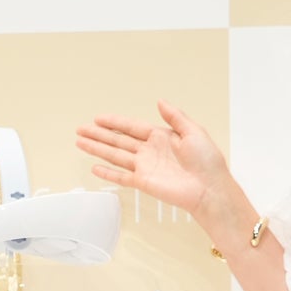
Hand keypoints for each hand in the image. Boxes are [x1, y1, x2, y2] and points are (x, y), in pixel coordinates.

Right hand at [75, 99, 229, 218]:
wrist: (209, 189)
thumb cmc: (208, 162)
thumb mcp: (194, 131)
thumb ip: (175, 116)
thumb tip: (161, 102)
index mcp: (160, 137)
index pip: (131, 127)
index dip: (114, 122)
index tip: (99, 118)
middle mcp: (149, 151)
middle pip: (117, 140)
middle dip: (98, 134)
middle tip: (81, 129)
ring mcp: (144, 167)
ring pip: (114, 155)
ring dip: (97, 149)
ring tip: (80, 143)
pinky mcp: (143, 182)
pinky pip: (121, 176)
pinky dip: (107, 172)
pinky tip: (95, 168)